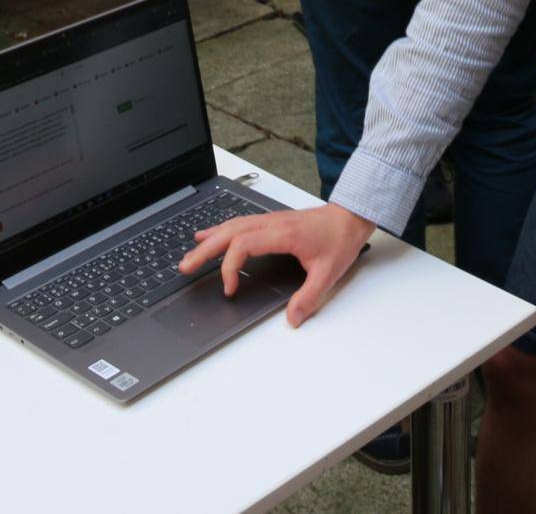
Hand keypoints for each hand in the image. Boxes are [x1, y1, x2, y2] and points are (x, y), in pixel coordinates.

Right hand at [181, 202, 375, 327]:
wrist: (350, 216)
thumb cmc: (339, 239)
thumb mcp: (329, 272)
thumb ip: (309, 297)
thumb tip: (292, 318)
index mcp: (282, 234)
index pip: (243, 245)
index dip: (230, 266)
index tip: (230, 287)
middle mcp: (272, 223)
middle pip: (230, 233)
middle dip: (205, 250)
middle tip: (185, 267)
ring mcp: (270, 220)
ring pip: (232, 226)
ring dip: (210, 240)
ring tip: (190, 254)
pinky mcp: (271, 221)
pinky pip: (240, 224)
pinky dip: (221, 231)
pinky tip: (210, 236)